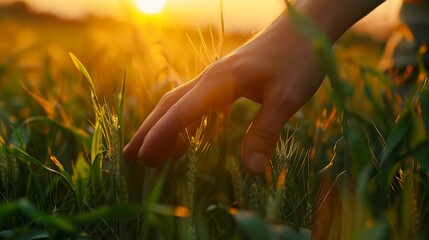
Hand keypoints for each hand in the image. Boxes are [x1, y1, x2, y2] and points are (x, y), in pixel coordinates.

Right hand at [123, 13, 324, 173]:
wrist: (306, 24)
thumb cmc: (299, 57)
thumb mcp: (287, 98)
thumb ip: (265, 133)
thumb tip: (252, 171)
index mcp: (221, 81)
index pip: (182, 112)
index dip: (161, 136)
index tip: (142, 158)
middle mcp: (212, 78)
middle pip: (171, 105)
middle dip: (149, 131)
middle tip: (131, 157)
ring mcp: (217, 76)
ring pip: (181, 102)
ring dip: (164, 127)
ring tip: (154, 153)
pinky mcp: (227, 78)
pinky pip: (197, 102)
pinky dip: (186, 121)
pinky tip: (188, 136)